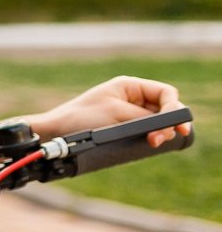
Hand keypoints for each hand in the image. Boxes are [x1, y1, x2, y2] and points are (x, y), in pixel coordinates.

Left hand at [31, 76, 190, 147]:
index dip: (175, 108)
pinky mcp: (121, 129)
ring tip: (151, 143)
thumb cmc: (81, 119)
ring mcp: (127, 114)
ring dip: (159, 133)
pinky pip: (143, 133)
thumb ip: (146, 118)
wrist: (55, 133)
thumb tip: (169, 125)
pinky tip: (148, 145)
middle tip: (157, 140)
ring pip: (155, 123)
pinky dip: (148, 138)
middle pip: (163, 110)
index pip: (165, 93)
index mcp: (129, 86)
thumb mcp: (118, 115)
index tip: (176, 126)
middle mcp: (130, 98)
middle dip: (167, 124)